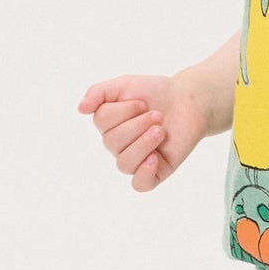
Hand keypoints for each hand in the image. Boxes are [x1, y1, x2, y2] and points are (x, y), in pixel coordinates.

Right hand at [78, 72, 206, 191]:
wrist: (188, 101)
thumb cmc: (155, 93)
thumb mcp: (124, 85)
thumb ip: (99, 92)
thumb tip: (80, 109)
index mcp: (108, 125)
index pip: (102, 121)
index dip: (124, 110)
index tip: (143, 102)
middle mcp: (118, 145)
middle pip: (112, 142)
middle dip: (137, 124)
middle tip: (158, 115)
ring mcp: (137, 160)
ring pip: (124, 163)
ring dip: (144, 143)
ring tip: (161, 130)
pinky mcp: (156, 172)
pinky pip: (140, 184)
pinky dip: (143, 173)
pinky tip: (154, 158)